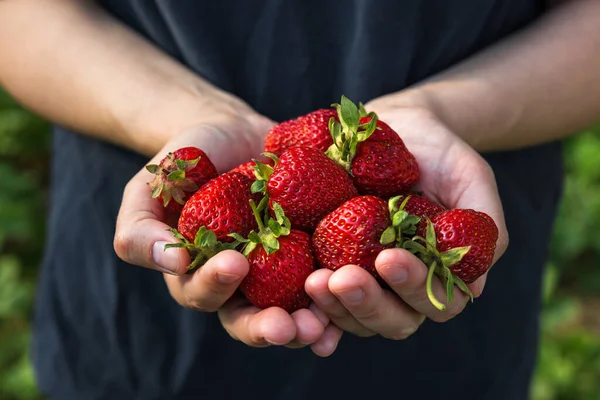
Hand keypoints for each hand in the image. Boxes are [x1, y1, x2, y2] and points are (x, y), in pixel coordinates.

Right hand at [114, 113, 341, 355]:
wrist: (237, 133)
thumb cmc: (188, 159)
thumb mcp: (150, 186)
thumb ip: (140, 228)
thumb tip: (172, 262)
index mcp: (200, 274)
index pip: (203, 294)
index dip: (216, 286)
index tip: (235, 263)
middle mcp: (242, 284)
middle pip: (252, 319)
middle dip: (269, 327)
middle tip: (289, 326)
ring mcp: (281, 272)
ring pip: (294, 311)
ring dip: (308, 324)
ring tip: (322, 324)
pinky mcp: (313, 254)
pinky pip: (327, 283)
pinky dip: (340, 297)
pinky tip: (355, 297)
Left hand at [305, 103, 508, 338]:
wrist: (395, 128)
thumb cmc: (439, 154)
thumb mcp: (471, 177)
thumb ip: (483, 225)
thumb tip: (476, 285)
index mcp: (436, 273)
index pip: (434, 301)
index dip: (413, 287)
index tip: (389, 258)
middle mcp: (399, 287)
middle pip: (390, 320)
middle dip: (367, 303)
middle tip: (342, 279)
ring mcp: (362, 278)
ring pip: (351, 315)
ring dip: (333, 307)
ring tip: (314, 280)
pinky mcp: (327, 264)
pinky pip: (317, 295)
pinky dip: (307, 304)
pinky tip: (296, 295)